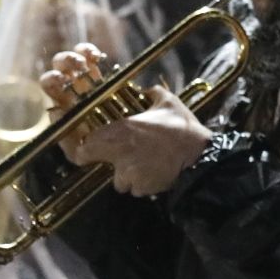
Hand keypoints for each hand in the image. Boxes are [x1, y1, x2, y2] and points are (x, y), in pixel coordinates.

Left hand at [40, 45, 211, 196]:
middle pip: (101, 167)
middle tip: (125, 160)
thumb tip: (147, 89)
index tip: (80, 148)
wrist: (201, 156)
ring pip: (121, 180)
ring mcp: (129, 174)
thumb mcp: (169, 103)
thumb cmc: (183, 128)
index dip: (78, 150)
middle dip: (110, 164)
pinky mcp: (143, 187)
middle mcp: (118, 155)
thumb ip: (152, 94)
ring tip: (147, 166)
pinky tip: (158, 174)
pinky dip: (145, 184)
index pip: (81, 148)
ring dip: (129, 176)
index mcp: (119, 132)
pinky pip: (138, 189)